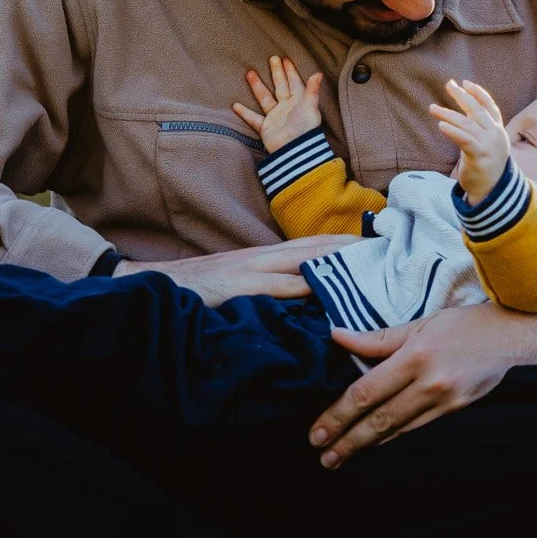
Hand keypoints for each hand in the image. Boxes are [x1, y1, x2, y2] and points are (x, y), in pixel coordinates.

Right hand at [114, 234, 357, 305]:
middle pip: (315, 246)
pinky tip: (327, 294)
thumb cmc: (197, 289)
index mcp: (262, 256)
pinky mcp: (240, 287)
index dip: (342, 243)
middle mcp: (261, 256)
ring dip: (336, 263)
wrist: (150, 286)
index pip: (311, 244)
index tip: (374, 243)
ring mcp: (251, 270)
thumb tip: (298, 294)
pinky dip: (305, 288)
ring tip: (369, 267)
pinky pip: (279, 287)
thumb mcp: (235, 281)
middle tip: (386, 249)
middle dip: (350, 246)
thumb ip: (265, 284)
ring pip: (304, 262)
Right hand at [232, 56, 323, 152]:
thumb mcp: (310, 108)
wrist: (295, 151)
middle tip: (272, 58)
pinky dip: (244, 113)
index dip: (290, 71)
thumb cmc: (305, 129)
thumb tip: (318, 72)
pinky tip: (235, 105)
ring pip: (265, 98)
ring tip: (250, 73)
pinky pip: (253, 118)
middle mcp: (287, 107)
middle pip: (280, 86)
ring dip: (257, 86)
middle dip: (276, 73)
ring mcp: (276, 117)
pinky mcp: (266, 128)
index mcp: (299, 102)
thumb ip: (313, 90)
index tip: (285, 59)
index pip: (294, 82)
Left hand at [308, 301, 536, 467]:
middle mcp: (429, 384)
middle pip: (378, 420)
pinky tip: (376, 442)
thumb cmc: (464, 324)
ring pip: (396, 429)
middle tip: (323, 457)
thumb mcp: (420, 323)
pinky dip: (392, 435)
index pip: (366, 392)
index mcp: (416, 357)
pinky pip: (416, 427)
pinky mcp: (456, 411)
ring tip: (341, 457)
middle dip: (346, 441)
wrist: (512, 337)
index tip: (317, 432)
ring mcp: (444, 401)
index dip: (337, 416)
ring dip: (366, 444)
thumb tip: (336, 337)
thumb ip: (376, 338)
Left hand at [429, 79, 510, 204]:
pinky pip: (464, 139)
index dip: (478, 93)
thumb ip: (480, 130)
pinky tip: (441, 124)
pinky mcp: (479, 156)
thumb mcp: (487, 145)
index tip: (465, 83)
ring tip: (432, 108)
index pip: (490, 106)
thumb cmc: (485, 167)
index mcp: (498, 130)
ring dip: (448, 114)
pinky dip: (452, 130)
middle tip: (448, 84)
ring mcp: (489, 145)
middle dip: (462, 96)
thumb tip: (463, 117)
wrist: (491, 191)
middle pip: (477, 110)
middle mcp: (496, 135)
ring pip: (467, 123)